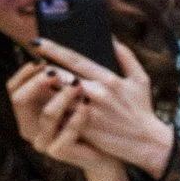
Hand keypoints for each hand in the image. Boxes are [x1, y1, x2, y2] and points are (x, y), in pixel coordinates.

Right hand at [7, 57, 123, 180]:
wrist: (109, 150)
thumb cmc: (92, 118)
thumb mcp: (75, 94)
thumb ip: (65, 76)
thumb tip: (62, 44)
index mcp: (30, 110)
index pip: (13, 88)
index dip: (24, 71)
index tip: (39, 54)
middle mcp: (30, 125)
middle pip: (19, 99)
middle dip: (37, 82)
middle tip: (55, 71)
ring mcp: (43, 140)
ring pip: (46, 114)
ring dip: (62, 96)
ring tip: (77, 84)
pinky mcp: (59, 152)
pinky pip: (66, 132)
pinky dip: (78, 116)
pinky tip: (87, 106)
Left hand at [35, 38, 174, 178]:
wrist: (146, 142)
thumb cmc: (142, 110)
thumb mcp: (140, 79)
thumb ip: (126, 56)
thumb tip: (111, 38)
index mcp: (109, 79)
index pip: (75, 60)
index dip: (54, 49)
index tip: (38, 42)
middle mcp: (96, 93)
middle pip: (60, 76)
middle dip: (43, 69)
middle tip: (33, 64)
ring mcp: (87, 112)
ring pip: (56, 95)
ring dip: (44, 88)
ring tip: (36, 83)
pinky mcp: (83, 128)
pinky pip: (60, 114)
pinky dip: (51, 107)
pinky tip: (45, 104)